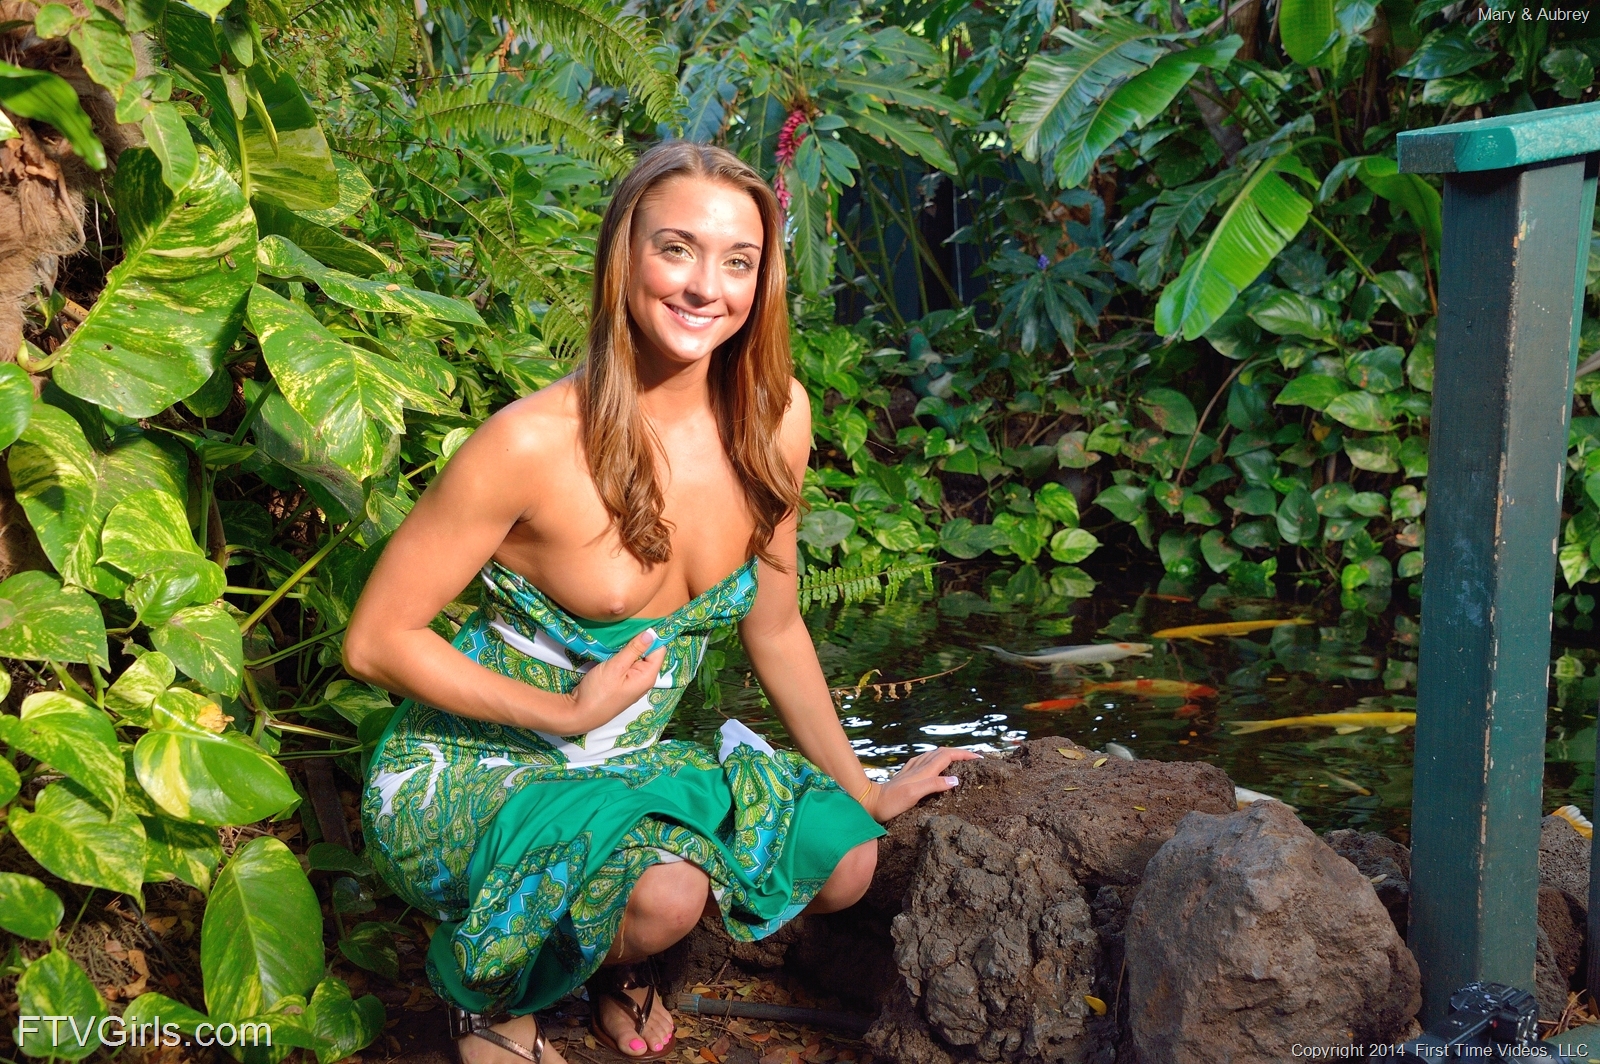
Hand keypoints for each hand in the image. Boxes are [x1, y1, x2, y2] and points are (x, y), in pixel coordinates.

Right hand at [563, 629, 666, 733]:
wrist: (580, 713)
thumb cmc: (598, 692)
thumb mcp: (616, 667)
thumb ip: (634, 649)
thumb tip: (651, 633)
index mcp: (647, 676)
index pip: (659, 649)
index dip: (651, 635)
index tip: (639, 623)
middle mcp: (644, 679)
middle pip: (648, 653)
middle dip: (638, 640)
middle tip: (624, 628)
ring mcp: (633, 681)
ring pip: (635, 657)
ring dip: (627, 647)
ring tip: (617, 635)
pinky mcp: (622, 682)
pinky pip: (627, 664)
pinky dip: (621, 655)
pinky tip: (612, 648)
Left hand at [865, 747, 981, 822]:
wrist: (871, 803)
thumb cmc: (891, 802)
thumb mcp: (914, 795)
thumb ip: (934, 785)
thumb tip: (955, 780)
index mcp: (924, 771)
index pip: (948, 756)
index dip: (964, 755)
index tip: (979, 758)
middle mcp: (919, 767)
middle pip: (943, 752)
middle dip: (960, 753)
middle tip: (974, 758)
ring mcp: (912, 770)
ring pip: (934, 755)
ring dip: (949, 755)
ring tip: (961, 760)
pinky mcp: (907, 775)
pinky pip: (926, 761)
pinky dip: (938, 760)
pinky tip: (936, 765)